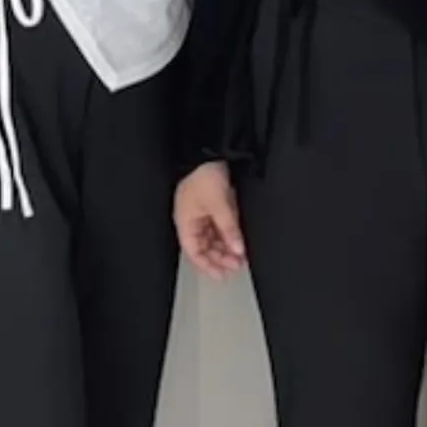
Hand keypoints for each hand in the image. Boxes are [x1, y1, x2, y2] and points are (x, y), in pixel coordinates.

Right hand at [174, 162, 246, 281]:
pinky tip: (238, 239)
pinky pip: (220, 225)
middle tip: (237, 265)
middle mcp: (192, 219)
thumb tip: (238, 250)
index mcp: (185, 222)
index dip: (208, 266)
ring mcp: (202, 211)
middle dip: (220, 257)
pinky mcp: (213, 203)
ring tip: (241, 254)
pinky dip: (229, 233)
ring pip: (214, 237)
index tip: (222, 276)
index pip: (194, 253)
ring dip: (226, 246)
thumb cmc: (202, 174)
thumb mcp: (219, 205)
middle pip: (205, 247)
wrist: (208, 150)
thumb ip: (229, 229)